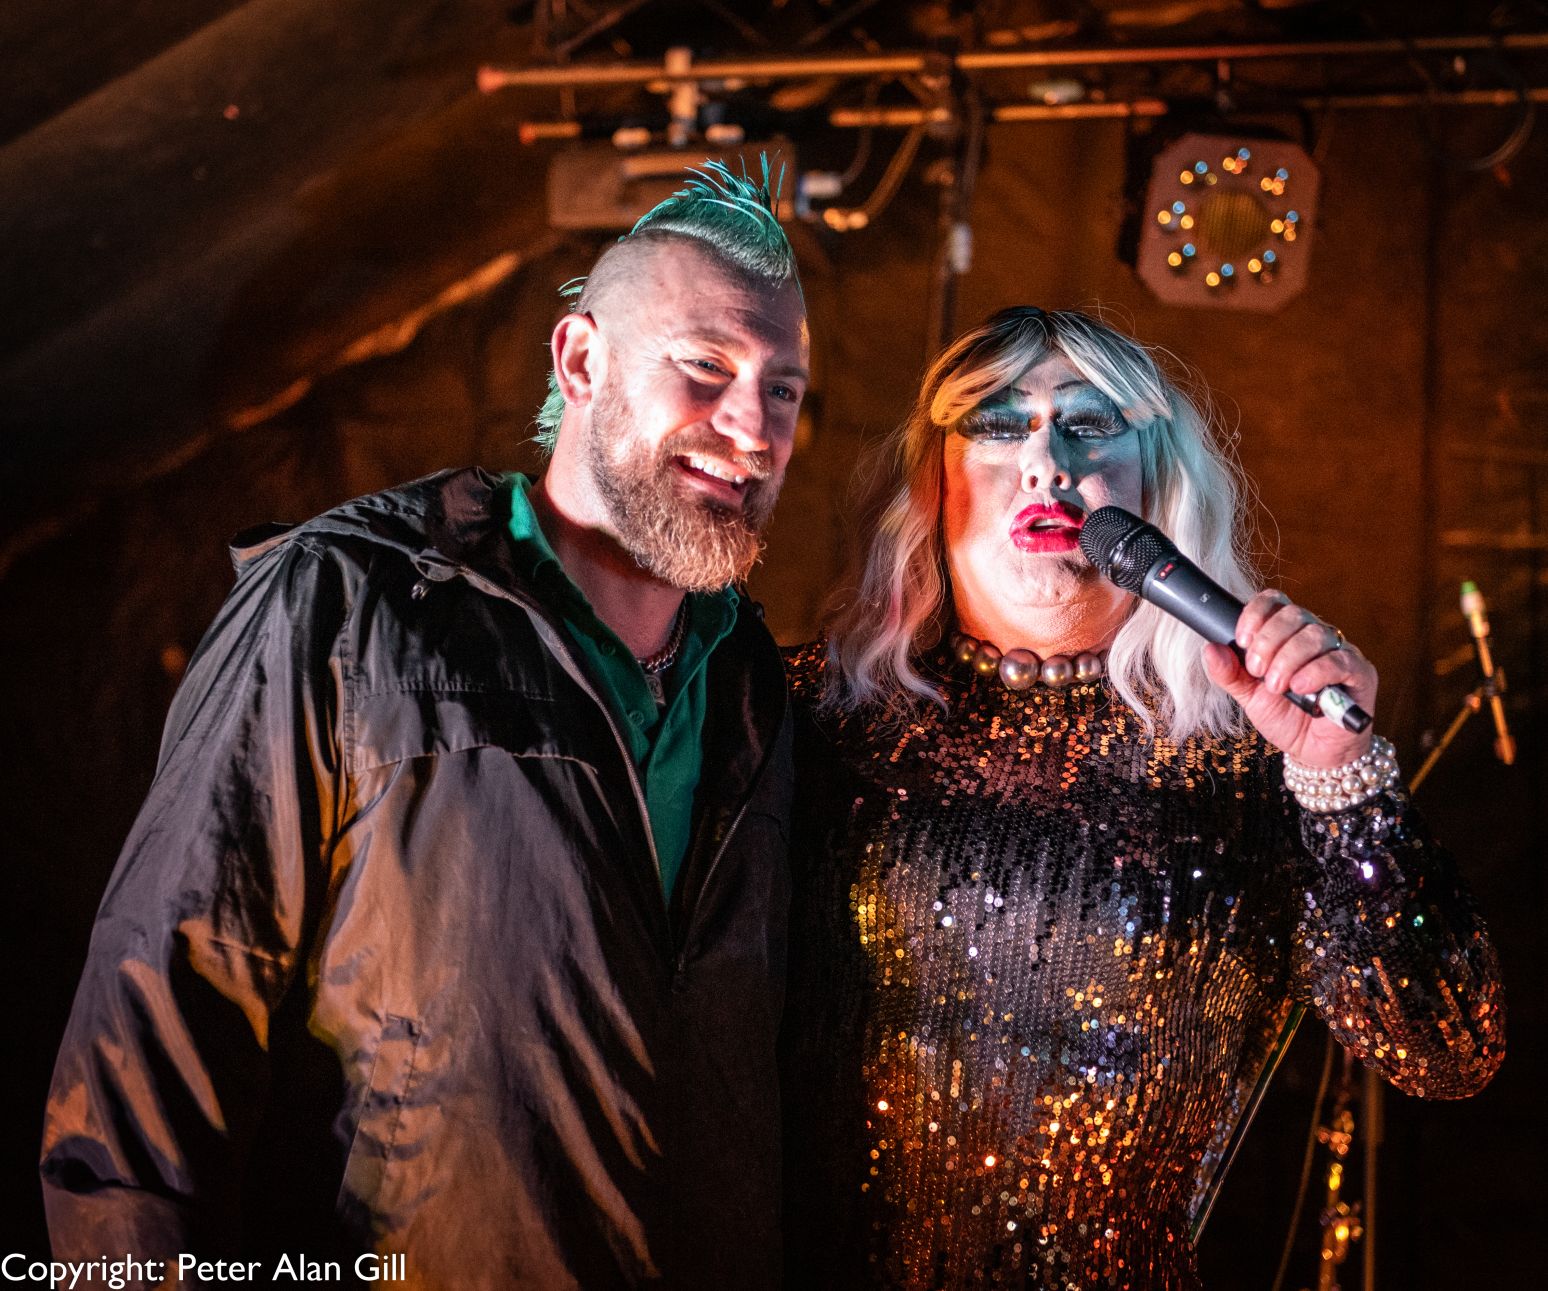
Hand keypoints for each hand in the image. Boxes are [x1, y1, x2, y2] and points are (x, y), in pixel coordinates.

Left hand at [1201, 590, 1377, 767]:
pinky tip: (1300, 687)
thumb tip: (1209, 649)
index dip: (1256, 614)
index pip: (1274, 602)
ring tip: (1277, 686)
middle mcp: (1314, 636)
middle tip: (1257, 672)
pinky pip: (1339, 660)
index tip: (1241, 640)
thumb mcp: (1249, 696)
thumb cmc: (1285, 718)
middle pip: (1293, 615)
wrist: (1313, 753)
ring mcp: (1339, 652)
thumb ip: (1229, 673)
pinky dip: (1315, 672)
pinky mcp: (1359, 672)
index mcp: (1286, 634)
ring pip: (1314, 634)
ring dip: (1288, 659)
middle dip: (1268, 642)